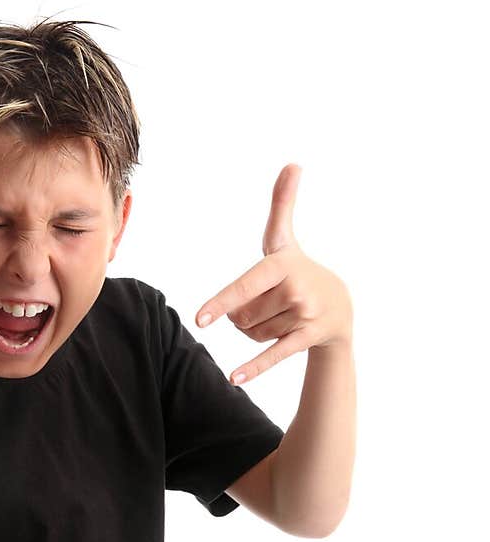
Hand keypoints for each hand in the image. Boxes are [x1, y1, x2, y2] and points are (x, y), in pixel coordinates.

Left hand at [194, 164, 353, 384]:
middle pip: (241, 316)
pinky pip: (273, 355)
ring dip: (254, 332)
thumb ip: (282, 205)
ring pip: (251, 334)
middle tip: (265, 304)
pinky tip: (232, 378)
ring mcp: (302, 315)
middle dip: (242, 315)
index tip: (201, 318)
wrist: (340, 308)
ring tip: (277, 318)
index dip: (223, 302)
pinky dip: (253, 368)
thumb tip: (292, 163)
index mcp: (281, 265)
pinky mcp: (306, 338)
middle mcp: (293, 290)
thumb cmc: (298, 271)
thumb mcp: (285, 241)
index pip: (244, 286)